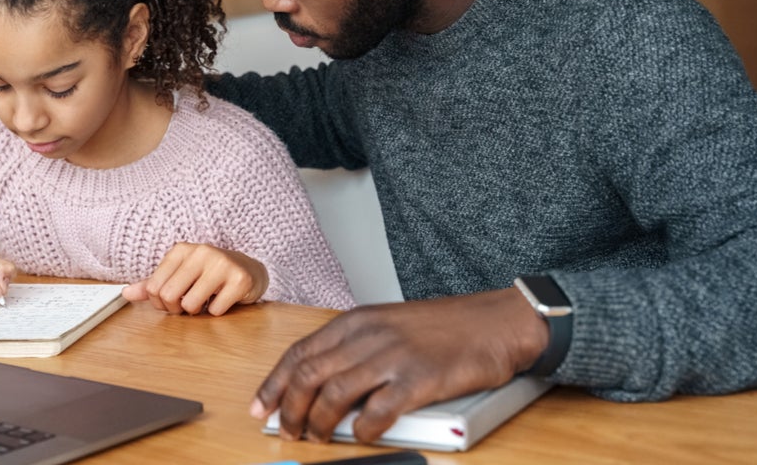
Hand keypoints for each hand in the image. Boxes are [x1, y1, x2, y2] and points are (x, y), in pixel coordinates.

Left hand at [121, 242, 268, 315]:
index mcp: (181, 250)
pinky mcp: (240, 279)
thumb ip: (153, 284)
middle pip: (169, 296)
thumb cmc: (209, 274)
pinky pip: (216, 310)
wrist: (248, 270)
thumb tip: (126, 293)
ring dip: (197, 311)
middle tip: (189, 305)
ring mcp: (222, 264)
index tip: (173, 300)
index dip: (160, 302)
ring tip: (206, 300)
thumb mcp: (179, 275)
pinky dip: (217, 312)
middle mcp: (200, 252)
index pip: (153, 287)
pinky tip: (223, 299)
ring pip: (191, 305)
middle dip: (177, 309)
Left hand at [250, 287, 547, 442]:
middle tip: (287, 429)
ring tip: (317, 436)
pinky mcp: (417, 380)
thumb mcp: (388, 325)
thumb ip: (355, 349)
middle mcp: (367, 336)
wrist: (495, 323)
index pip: (299, 353)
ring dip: (319, 422)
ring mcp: (391, 357)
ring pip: (334, 394)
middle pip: (308, 375)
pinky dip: (363, 429)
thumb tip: (320, 384)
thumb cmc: (444, 328)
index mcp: (355, 321)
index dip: (274, 383)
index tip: (261, 406)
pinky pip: (377, 411)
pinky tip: (362, 435)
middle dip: (289, 408)